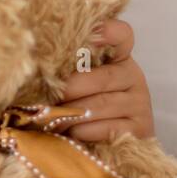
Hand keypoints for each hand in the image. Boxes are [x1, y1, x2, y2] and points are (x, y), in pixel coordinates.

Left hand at [57, 18, 154, 141]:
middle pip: (101, 77)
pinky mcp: (140, 129)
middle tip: (50, 97)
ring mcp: (139, 103)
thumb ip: (68, 70)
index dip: (107, 31)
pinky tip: (73, 132)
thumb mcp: (77, 84)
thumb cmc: (83, 108)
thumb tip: (36, 65)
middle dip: (71, 89)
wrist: (106, 146)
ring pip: (101, 104)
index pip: (121, 34)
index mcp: (118, 58)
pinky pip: (108, 128)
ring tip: (54, 118)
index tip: (91, 35)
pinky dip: (85, 130)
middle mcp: (133, 76)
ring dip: (72, 113)